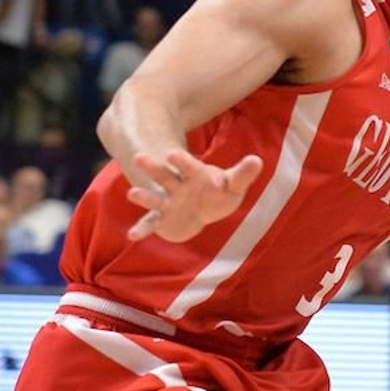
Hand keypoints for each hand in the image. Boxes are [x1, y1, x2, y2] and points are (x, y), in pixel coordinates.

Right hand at [125, 148, 262, 241]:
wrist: (204, 207)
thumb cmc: (218, 191)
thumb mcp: (233, 184)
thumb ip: (243, 174)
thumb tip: (257, 160)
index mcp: (194, 174)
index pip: (188, 165)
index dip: (182, 160)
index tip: (172, 154)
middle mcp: (177, 185)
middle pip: (164, 175)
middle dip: (153, 167)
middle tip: (139, 157)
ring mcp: (168, 202)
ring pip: (154, 198)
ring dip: (144, 196)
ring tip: (132, 194)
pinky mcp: (163, 219)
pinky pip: (151, 223)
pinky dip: (142, 229)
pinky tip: (132, 236)